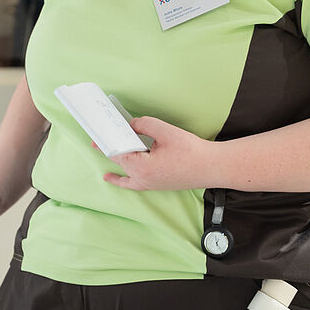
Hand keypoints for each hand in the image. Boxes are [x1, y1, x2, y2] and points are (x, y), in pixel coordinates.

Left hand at [104, 117, 218, 191]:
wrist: (212, 167)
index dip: (107, 139)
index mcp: (141, 167)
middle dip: (110, 145)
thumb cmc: (192, 152)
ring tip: (101, 147)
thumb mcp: (165, 131)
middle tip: (99, 134)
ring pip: (124, 171)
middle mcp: (141, 179)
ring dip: (115, 158)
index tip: (98, 130)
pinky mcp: (155, 185)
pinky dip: (120, 180)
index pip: (116, 151)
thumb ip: (144, 124)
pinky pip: (131, 183)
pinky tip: (110, 177)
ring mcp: (148, 184)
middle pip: (119, 160)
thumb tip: (132, 125)